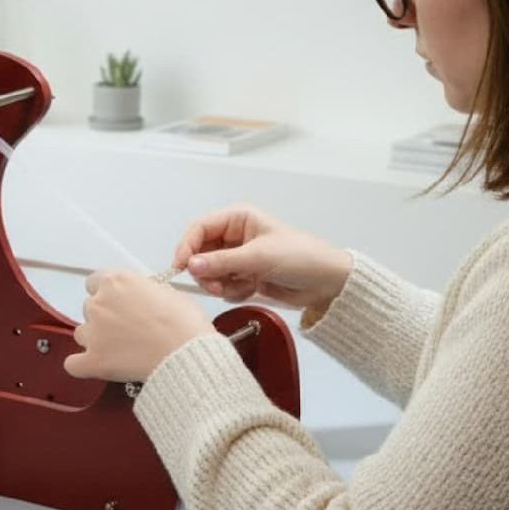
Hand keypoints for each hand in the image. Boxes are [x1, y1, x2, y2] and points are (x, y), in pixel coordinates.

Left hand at [64, 269, 216, 382]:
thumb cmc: (184, 325)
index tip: (117, 304)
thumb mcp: (168, 292)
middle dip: (104, 318)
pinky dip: (82, 366)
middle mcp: (99, 303)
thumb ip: (144, 292)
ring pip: (82, 334)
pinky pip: (73, 364)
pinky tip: (94, 366)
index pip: (95, 282)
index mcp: (116, 281)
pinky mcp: (93, 360)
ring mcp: (93, 332)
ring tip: (119, 350)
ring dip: (95, 341)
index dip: (108, 294)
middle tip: (125, 330)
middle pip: (89, 308)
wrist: (187, 355)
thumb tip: (142, 298)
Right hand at [174, 204, 351, 310]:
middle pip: (200, 253)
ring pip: (210, 272)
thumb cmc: (301, 257)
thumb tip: (191, 265)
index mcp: (237, 219)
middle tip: (216, 285)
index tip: (180, 267)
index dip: (186, 246)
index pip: (199, 228)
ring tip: (240, 286)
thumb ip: (223, 262)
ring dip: (220, 283)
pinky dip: (233, 291)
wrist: (328, 282)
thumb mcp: (260, 257)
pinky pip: (223, 285)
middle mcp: (234, 236)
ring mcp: (239, 257)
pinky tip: (252, 288)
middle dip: (206, 271)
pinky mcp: (244, 275)